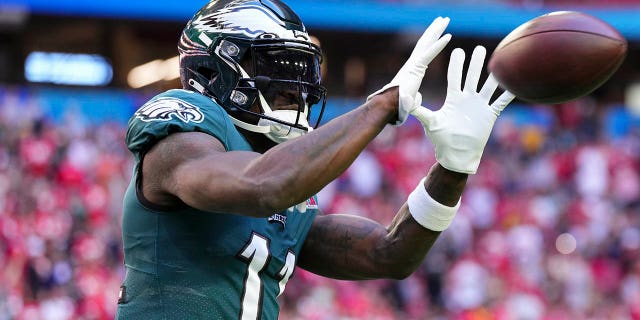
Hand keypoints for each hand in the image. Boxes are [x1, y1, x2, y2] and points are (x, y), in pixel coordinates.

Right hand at [367, 17, 450, 124]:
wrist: (388, 107)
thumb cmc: (397, 106)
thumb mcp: (409, 99)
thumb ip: (414, 96)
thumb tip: (416, 97)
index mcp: (412, 70)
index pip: (424, 51)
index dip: (432, 41)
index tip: (439, 32)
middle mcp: (412, 63)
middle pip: (425, 42)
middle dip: (434, 30)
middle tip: (442, 19)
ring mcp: (413, 64)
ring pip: (427, 43)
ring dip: (436, 30)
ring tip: (444, 19)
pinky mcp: (416, 68)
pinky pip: (430, 53)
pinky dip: (439, 44)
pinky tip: (448, 36)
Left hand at [411, 46, 514, 173]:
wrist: (456, 154)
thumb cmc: (441, 139)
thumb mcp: (429, 122)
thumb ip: (418, 109)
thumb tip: (403, 99)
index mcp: (453, 99)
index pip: (455, 78)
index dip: (456, 65)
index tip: (457, 50)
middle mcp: (467, 99)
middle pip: (472, 77)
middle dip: (475, 63)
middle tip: (479, 48)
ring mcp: (479, 106)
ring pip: (488, 86)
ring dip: (494, 75)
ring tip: (499, 61)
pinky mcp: (489, 115)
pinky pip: (500, 102)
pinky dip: (508, 94)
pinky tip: (516, 84)